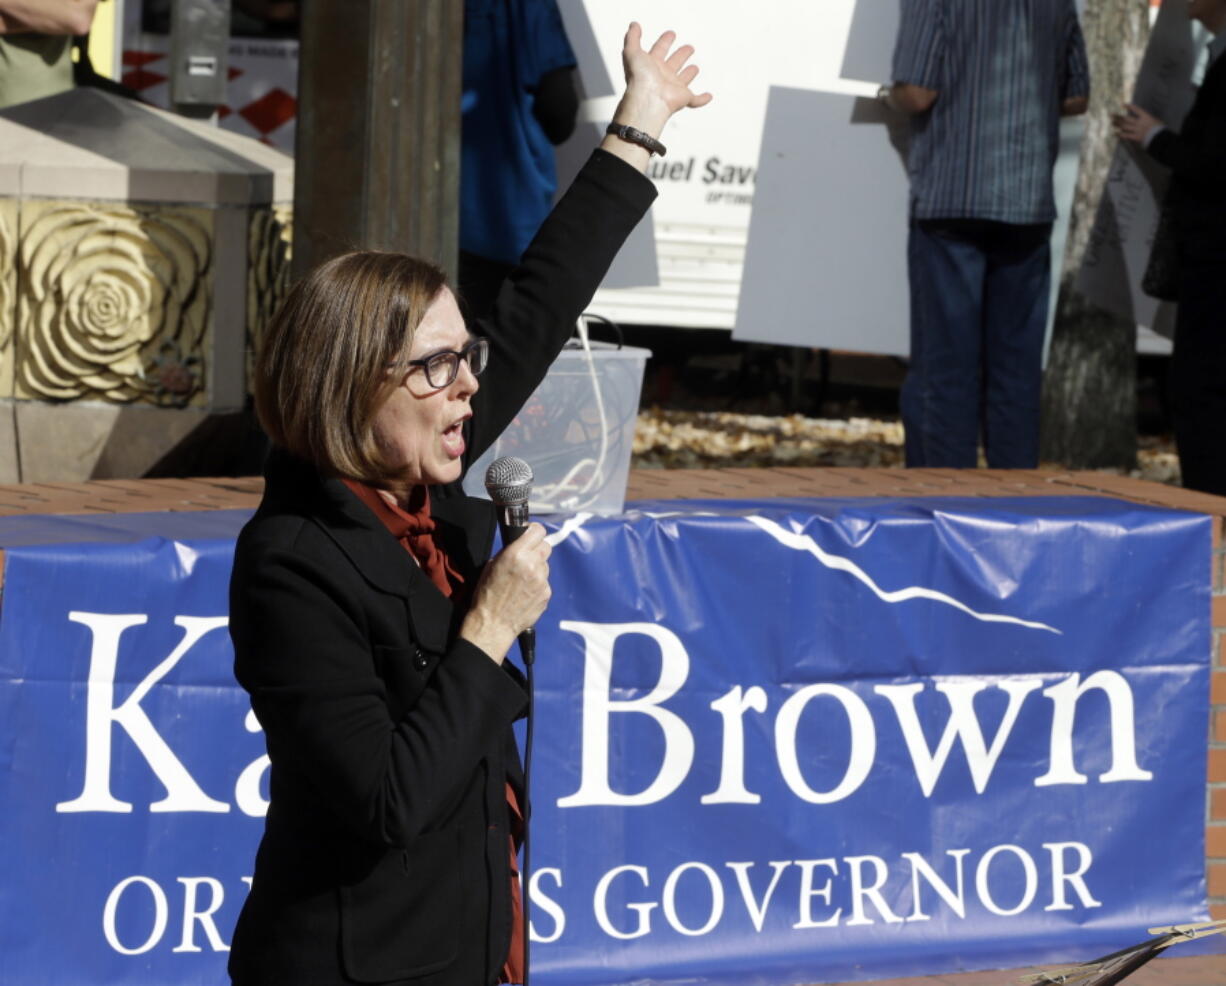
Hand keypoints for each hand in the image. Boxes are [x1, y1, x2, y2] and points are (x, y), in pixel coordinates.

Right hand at [460, 523, 551, 662]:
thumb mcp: (492, 565)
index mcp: (516, 554)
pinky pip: (545, 582)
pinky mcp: (546, 594)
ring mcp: (542, 580)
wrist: (493, 623)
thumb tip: (521, 546)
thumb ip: (510, 552)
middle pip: (546, 547)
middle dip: (537, 550)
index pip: (538, 531)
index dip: (534, 532)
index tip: (530, 536)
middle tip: (527, 558)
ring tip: (522, 581)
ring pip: (545, 566)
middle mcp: (532, 564)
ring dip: (537, 569)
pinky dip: (537, 585)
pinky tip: (525, 593)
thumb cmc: (487, 595)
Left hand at [608, 22, 711, 145]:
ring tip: (695, 68)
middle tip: (688, 48)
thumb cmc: (639, 78)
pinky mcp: (683, 98)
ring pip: (683, 80)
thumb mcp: (632, 52)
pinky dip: (702, 99)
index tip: (671, 34)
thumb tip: (634, 26)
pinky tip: (708, 96)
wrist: (648, 99)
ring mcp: (673, 88)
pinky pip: (695, 100)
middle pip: (673, 64)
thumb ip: (632, 38)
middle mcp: (662, 77)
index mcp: (651, 66)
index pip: (659, 50)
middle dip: (681, 55)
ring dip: (688, 74)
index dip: (664, 42)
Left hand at [1112, 103, 1163, 144]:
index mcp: (1146, 117)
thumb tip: (1147, 119)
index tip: (1122, 105)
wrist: (1161, 138)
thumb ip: (1150, 120)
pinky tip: (1115, 133)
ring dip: (1118, 124)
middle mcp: (1140, 122)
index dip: (1129, 107)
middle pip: (1127, 119)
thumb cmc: (1161, 129)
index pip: (1137, 110)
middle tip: (1111, 115)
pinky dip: (1120, 135)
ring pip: (1125, 126)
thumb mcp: (1157, 121)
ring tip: (1112, 122)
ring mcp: (1137, 130)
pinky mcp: (1136, 137)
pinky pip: (1126, 136)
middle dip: (1118, 117)